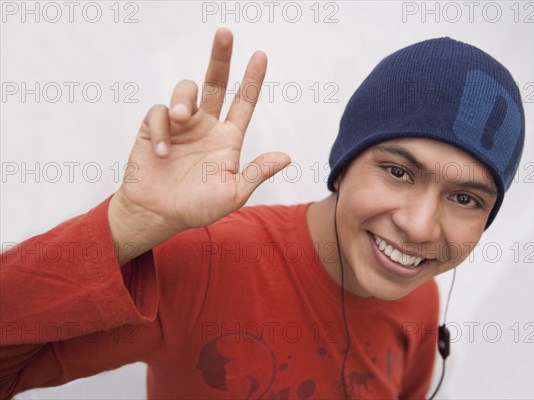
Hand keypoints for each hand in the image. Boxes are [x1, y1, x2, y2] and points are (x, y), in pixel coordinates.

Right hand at [108, 28, 289, 264]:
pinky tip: (162, 152)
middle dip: (221, 57)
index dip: (252, 80)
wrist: (158, 215)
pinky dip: (162, 128)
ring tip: (181, 121)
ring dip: (183, 99)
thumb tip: (286, 157)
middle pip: (215, 82)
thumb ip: (256, 174)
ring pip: (185, 90)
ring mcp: (181, 125)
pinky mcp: (155, 128)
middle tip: (225, 33)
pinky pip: (159, 112)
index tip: (261, 55)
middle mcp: (205, 126)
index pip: (243, 103)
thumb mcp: (232, 194)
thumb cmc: (196, 207)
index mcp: (227, 138)